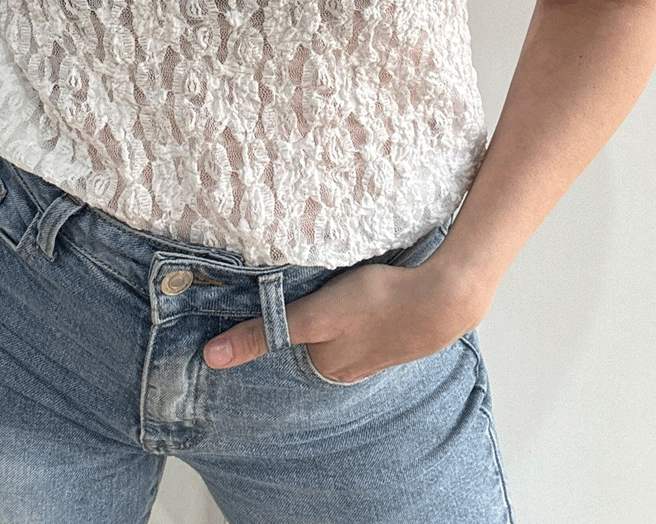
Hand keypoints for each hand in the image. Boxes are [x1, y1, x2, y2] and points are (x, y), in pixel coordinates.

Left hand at [202, 253, 492, 382]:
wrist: (443, 297)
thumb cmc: (377, 304)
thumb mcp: (314, 317)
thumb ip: (265, 333)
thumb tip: (211, 357)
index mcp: (326, 367)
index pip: (284, 347)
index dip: (268, 328)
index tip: (248, 306)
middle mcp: (347, 367)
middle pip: (309, 341)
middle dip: (298, 319)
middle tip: (285, 287)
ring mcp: (374, 351)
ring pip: (336, 331)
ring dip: (328, 314)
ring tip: (323, 288)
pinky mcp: (394, 330)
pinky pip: (362, 322)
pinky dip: (354, 309)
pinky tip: (357, 292)